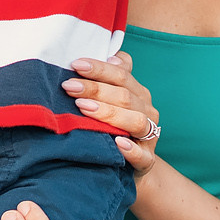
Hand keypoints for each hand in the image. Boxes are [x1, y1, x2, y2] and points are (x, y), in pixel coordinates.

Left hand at [65, 51, 160, 175]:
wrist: (133, 164)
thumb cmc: (117, 126)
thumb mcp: (115, 100)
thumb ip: (115, 77)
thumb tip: (112, 54)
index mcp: (139, 93)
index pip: (122, 75)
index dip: (99, 68)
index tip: (76, 64)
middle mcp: (147, 110)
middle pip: (124, 96)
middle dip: (95, 89)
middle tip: (69, 86)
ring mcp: (149, 135)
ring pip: (136, 120)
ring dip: (109, 113)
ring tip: (83, 108)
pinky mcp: (147, 159)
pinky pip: (142, 155)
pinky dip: (131, 149)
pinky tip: (117, 143)